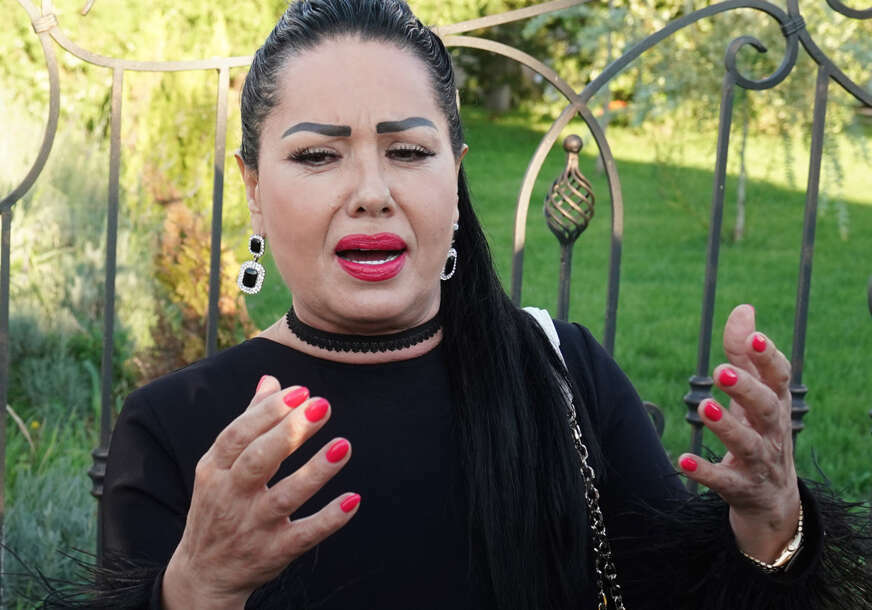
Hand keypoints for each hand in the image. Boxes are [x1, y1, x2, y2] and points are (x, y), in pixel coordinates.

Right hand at [161, 376, 358, 609]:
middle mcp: (230, 497)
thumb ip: (248, 422)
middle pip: (258, 461)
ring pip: (285, 498)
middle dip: (290, 432)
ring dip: (315, 472)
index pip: (238, 434)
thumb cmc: (220, 505)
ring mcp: (252, 527)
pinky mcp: (274, 553)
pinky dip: (328, 519)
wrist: (204, 573)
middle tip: (322, 406)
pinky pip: (304, 536)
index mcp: (215, 470)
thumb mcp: (220, 466)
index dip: (268, 411)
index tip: (300, 391)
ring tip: (344, 445)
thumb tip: (271, 381)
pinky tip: (353, 499)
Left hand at [678, 304, 801, 563]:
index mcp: (775, 407)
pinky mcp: (742, 491)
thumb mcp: (754, 397)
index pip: (779, 379)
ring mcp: (760, 465)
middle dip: (747, 389)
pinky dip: (705, 472)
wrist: (773, 505)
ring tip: (703, 406)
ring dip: (727, 426)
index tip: (755, 338)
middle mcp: (772, 434)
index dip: (769, 358)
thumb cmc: (761, 436)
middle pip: (767, 409)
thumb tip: (744, 308)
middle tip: (721, 370)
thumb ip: (745, 355)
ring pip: (749, 446)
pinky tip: (682, 460)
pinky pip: (724, 482)